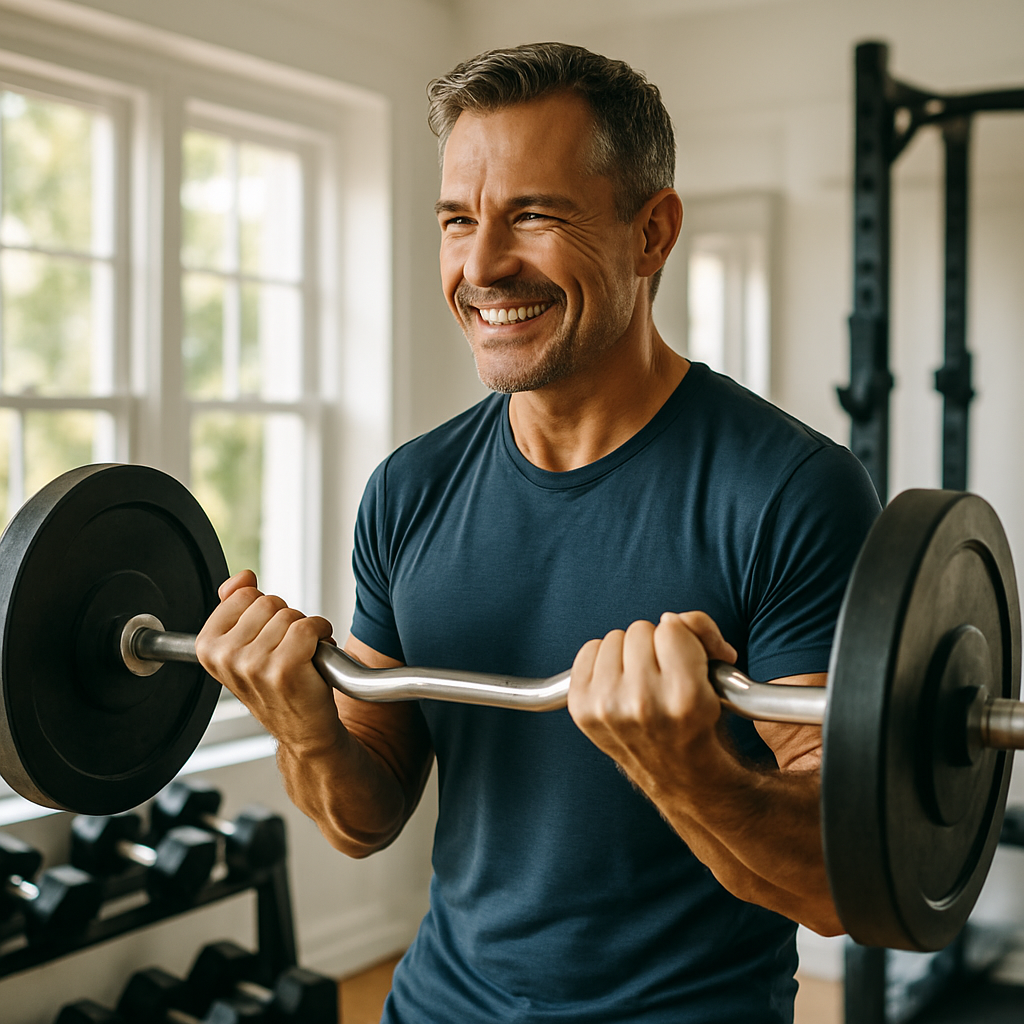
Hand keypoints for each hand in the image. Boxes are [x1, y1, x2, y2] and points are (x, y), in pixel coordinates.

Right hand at [195, 570, 338, 754]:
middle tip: (287, 649)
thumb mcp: (246, 644)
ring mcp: (253, 664)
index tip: (266, 637)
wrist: (303, 730)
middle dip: (286, 620)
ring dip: (306, 631)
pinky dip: (322, 635)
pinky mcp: (284, 669)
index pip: (244, 594)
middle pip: (269, 601)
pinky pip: (309, 627)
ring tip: (301, 657)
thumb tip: (242, 578)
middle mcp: (226, 656)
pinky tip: (316, 657)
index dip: (265, 611)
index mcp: (207, 646)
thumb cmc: (277, 685)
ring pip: (291, 615)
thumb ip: (237, 605)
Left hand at [567, 612, 737, 789]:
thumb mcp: (716, 677)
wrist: (676, 771)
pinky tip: (618, 682)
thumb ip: (702, 632)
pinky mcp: (582, 708)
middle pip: (640, 629)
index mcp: (684, 696)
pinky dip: (603, 660)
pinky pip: (589, 650)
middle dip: (654, 645)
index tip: (685, 661)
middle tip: (663, 673)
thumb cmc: (695, 719)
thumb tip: (672, 619)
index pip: (672, 627)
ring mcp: (607, 707)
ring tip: (641, 679)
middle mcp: (643, 703)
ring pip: (614, 637)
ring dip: (628, 652)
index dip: (682, 639)